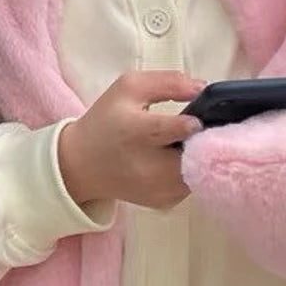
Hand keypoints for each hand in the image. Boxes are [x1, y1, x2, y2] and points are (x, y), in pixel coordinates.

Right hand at [58, 70, 205, 209]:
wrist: (82, 163)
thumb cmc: (107, 119)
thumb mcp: (128, 88)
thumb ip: (167, 82)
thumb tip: (203, 86)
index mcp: (135, 131)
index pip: (171, 130)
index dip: (190, 124)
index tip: (198, 119)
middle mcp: (147, 165)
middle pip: (193, 155)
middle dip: (202, 141)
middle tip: (199, 129)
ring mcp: (157, 188)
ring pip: (198, 171)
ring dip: (197, 156)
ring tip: (183, 143)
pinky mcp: (164, 202)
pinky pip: (191, 184)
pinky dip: (189, 170)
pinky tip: (173, 160)